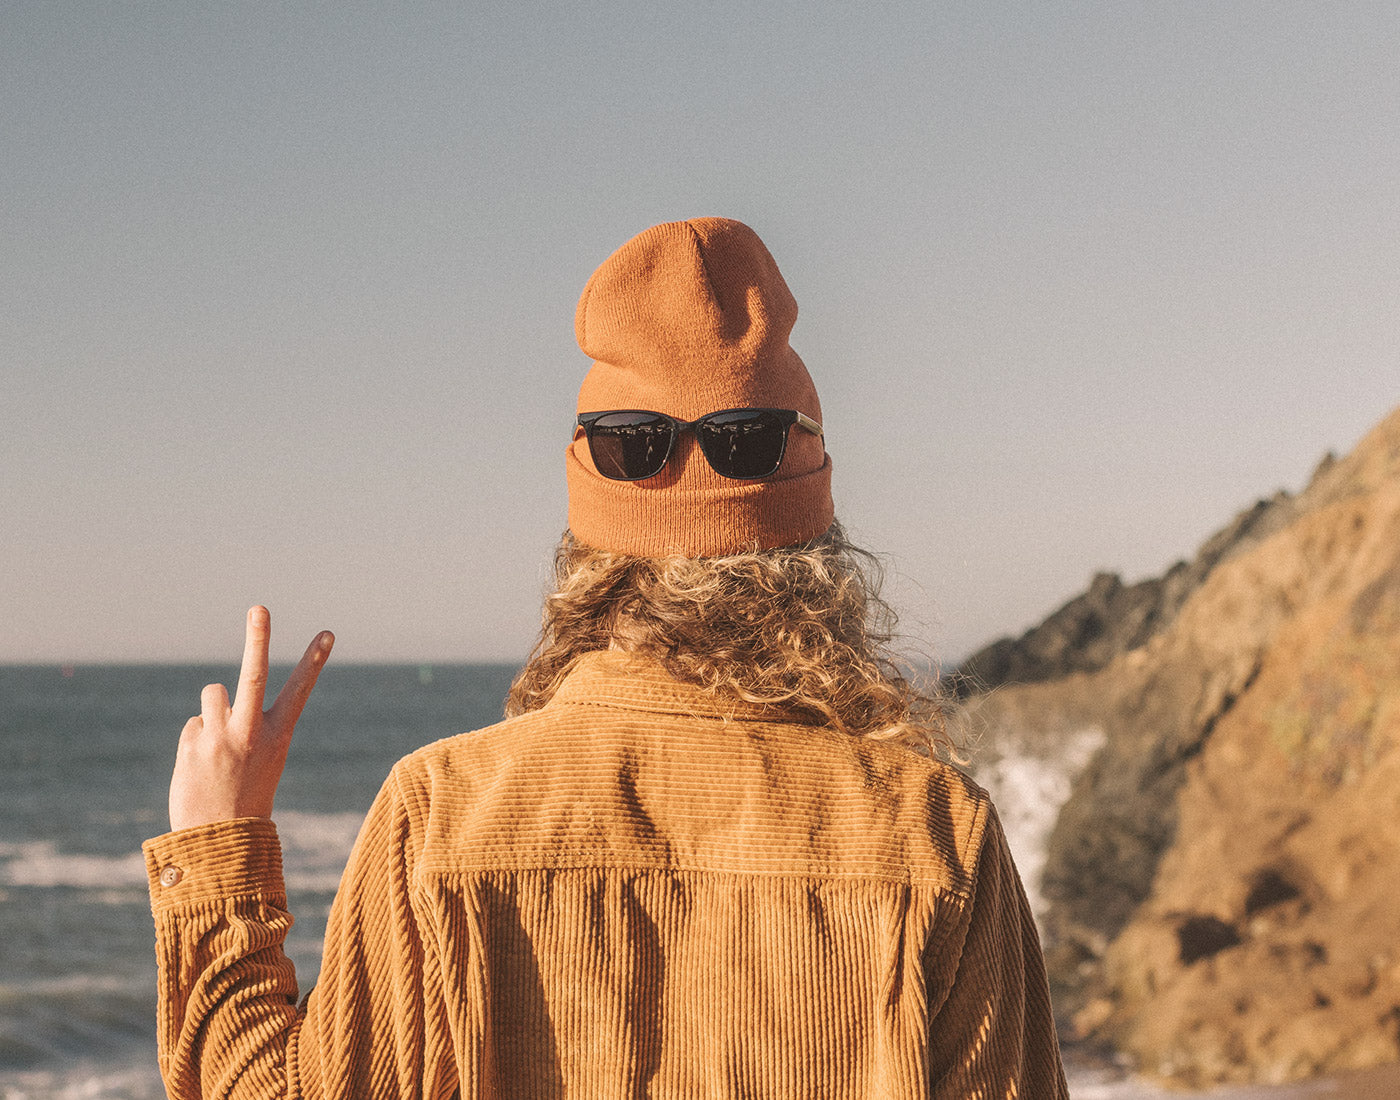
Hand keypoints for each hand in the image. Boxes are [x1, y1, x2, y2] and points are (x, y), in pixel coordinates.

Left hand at [168, 606, 333, 831]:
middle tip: (259, 608)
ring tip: (219, 741)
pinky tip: (202, 765)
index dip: (314, 660)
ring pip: (214, 692)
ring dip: (214, 709)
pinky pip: (195, 723)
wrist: (219, 842)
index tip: (327, 633)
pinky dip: (197, 739)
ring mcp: (219, 736)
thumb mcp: (260, 757)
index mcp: (277, 736)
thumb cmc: (245, 796)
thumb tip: (217, 694)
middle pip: (253, 674)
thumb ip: (244, 722)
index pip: (300, 690)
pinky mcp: (191, 743)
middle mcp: (250, 732)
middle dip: (258, 638)